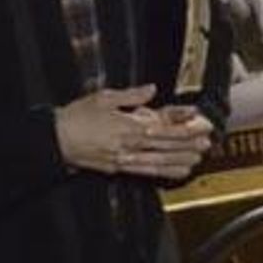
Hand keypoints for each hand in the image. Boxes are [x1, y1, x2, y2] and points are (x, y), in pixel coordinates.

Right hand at [55, 85, 211, 180]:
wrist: (54, 140)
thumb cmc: (76, 116)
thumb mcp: (103, 98)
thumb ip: (131, 96)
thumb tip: (152, 89)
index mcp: (128, 125)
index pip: (163, 124)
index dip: (184, 123)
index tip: (201, 120)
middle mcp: (130, 143)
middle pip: (166, 144)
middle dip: (189, 143)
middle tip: (208, 141)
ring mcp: (125, 158)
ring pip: (160, 160)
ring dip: (181, 159)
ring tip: (199, 158)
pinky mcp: (120, 168)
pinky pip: (147, 172)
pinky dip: (165, 172)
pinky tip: (180, 172)